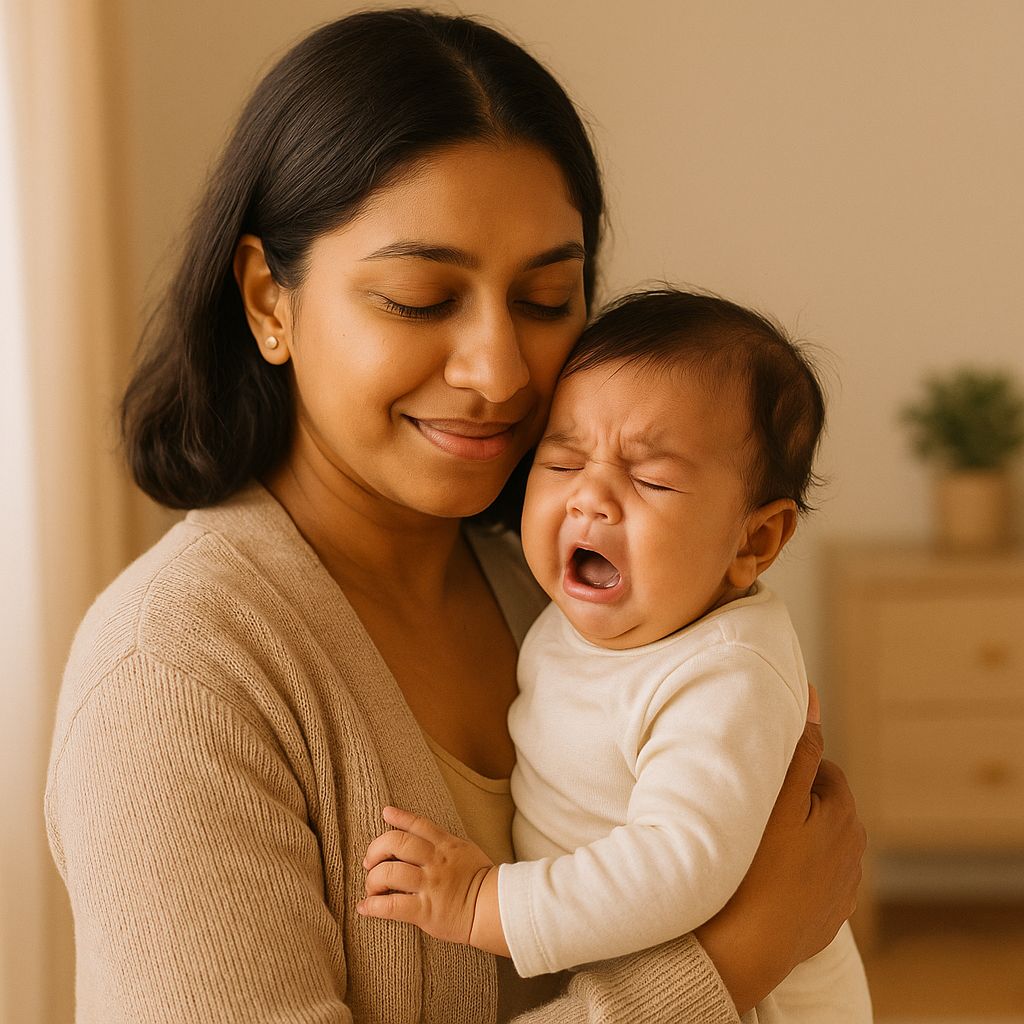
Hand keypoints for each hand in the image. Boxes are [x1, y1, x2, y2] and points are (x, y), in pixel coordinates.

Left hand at [357, 806, 494, 946]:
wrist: (496, 908)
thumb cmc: (482, 881)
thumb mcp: (465, 850)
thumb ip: (444, 844)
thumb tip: (423, 839)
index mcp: (445, 845)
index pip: (418, 824)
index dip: (399, 817)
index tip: (385, 813)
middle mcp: (435, 861)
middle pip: (396, 843)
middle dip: (376, 850)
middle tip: (370, 862)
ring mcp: (429, 885)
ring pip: (390, 872)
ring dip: (373, 880)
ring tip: (372, 888)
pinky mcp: (425, 910)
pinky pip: (392, 906)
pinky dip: (373, 906)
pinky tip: (366, 907)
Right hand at [695, 687, 865, 1012]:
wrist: (746, 948)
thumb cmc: (755, 866)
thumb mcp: (776, 798)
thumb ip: (798, 748)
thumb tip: (812, 697)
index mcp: (843, 813)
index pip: (821, 765)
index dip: (789, 762)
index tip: (759, 769)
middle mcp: (853, 848)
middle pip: (823, 802)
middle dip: (796, 797)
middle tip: (752, 804)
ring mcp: (843, 885)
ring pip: (819, 839)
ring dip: (798, 832)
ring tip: (757, 838)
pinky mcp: (829, 914)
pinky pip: (815, 874)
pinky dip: (798, 867)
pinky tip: (769, 872)